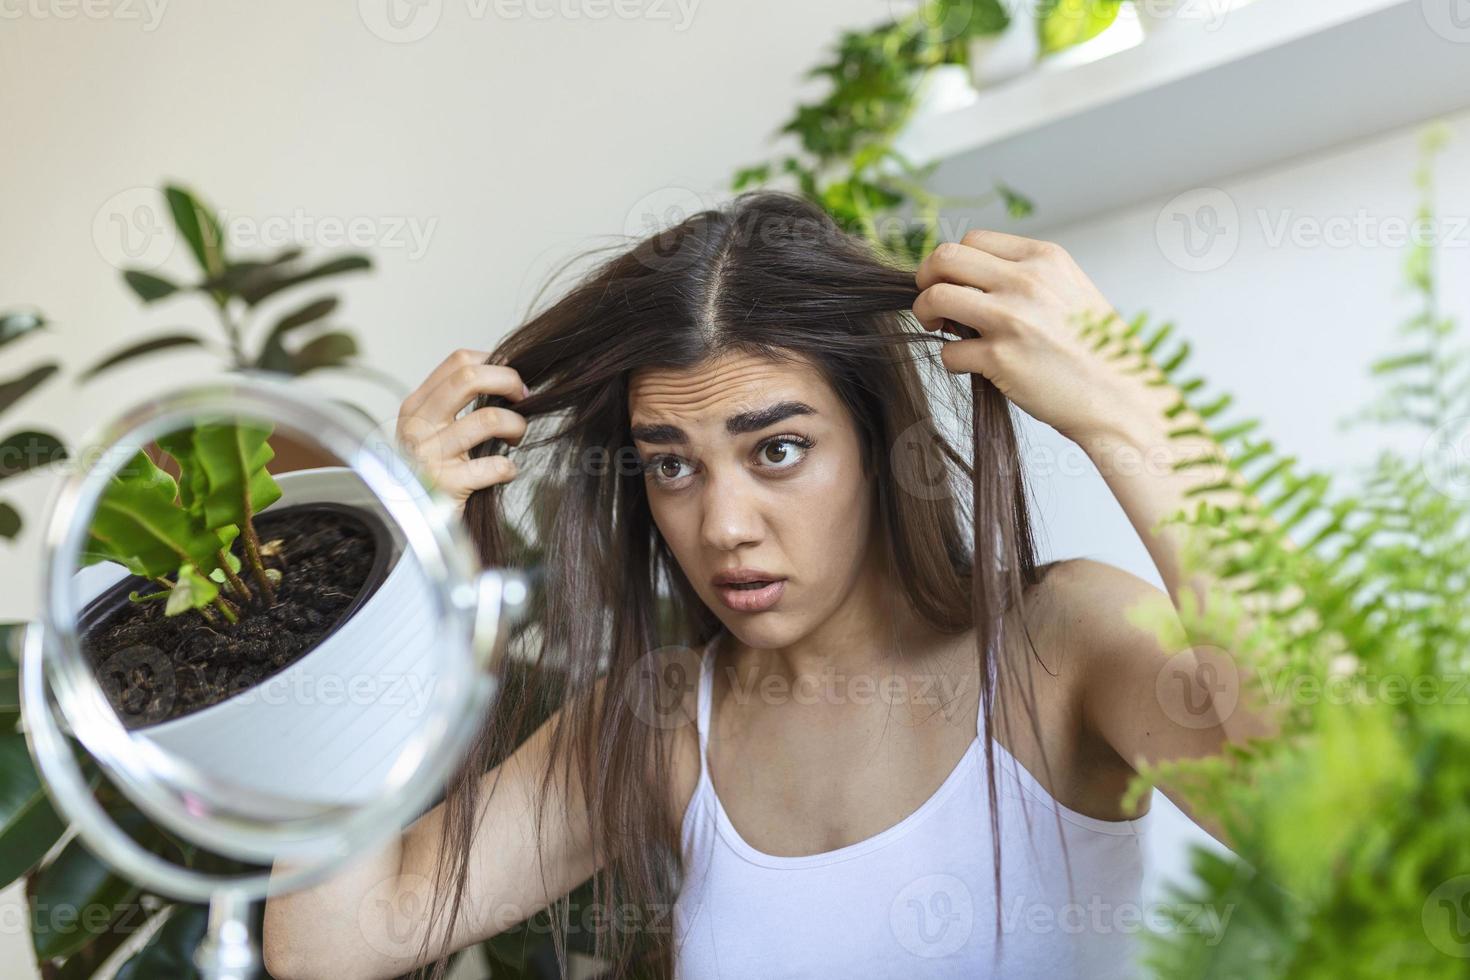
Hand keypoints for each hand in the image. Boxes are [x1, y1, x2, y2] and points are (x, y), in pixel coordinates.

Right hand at [395, 349, 528, 517]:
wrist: (412, 525)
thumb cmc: (432, 472)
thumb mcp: (431, 431)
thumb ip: (457, 405)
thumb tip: (508, 378)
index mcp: (416, 406)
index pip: (458, 362)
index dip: (495, 363)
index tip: (512, 380)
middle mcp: (418, 425)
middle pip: (469, 379)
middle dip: (509, 382)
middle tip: (524, 398)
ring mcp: (429, 455)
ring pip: (489, 419)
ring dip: (516, 426)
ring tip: (514, 438)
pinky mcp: (445, 485)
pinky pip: (495, 466)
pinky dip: (509, 468)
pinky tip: (506, 472)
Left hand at [913, 231, 1172, 447]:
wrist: (1121, 399)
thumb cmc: (1095, 351)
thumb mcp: (1070, 291)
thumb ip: (1027, 277)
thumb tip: (969, 278)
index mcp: (1045, 258)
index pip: (973, 239)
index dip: (953, 262)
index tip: (953, 282)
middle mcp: (1027, 281)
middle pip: (945, 258)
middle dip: (926, 279)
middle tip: (931, 302)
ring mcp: (1012, 318)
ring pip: (935, 297)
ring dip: (925, 313)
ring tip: (939, 328)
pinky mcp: (1000, 358)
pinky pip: (948, 351)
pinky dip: (951, 359)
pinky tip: (970, 366)